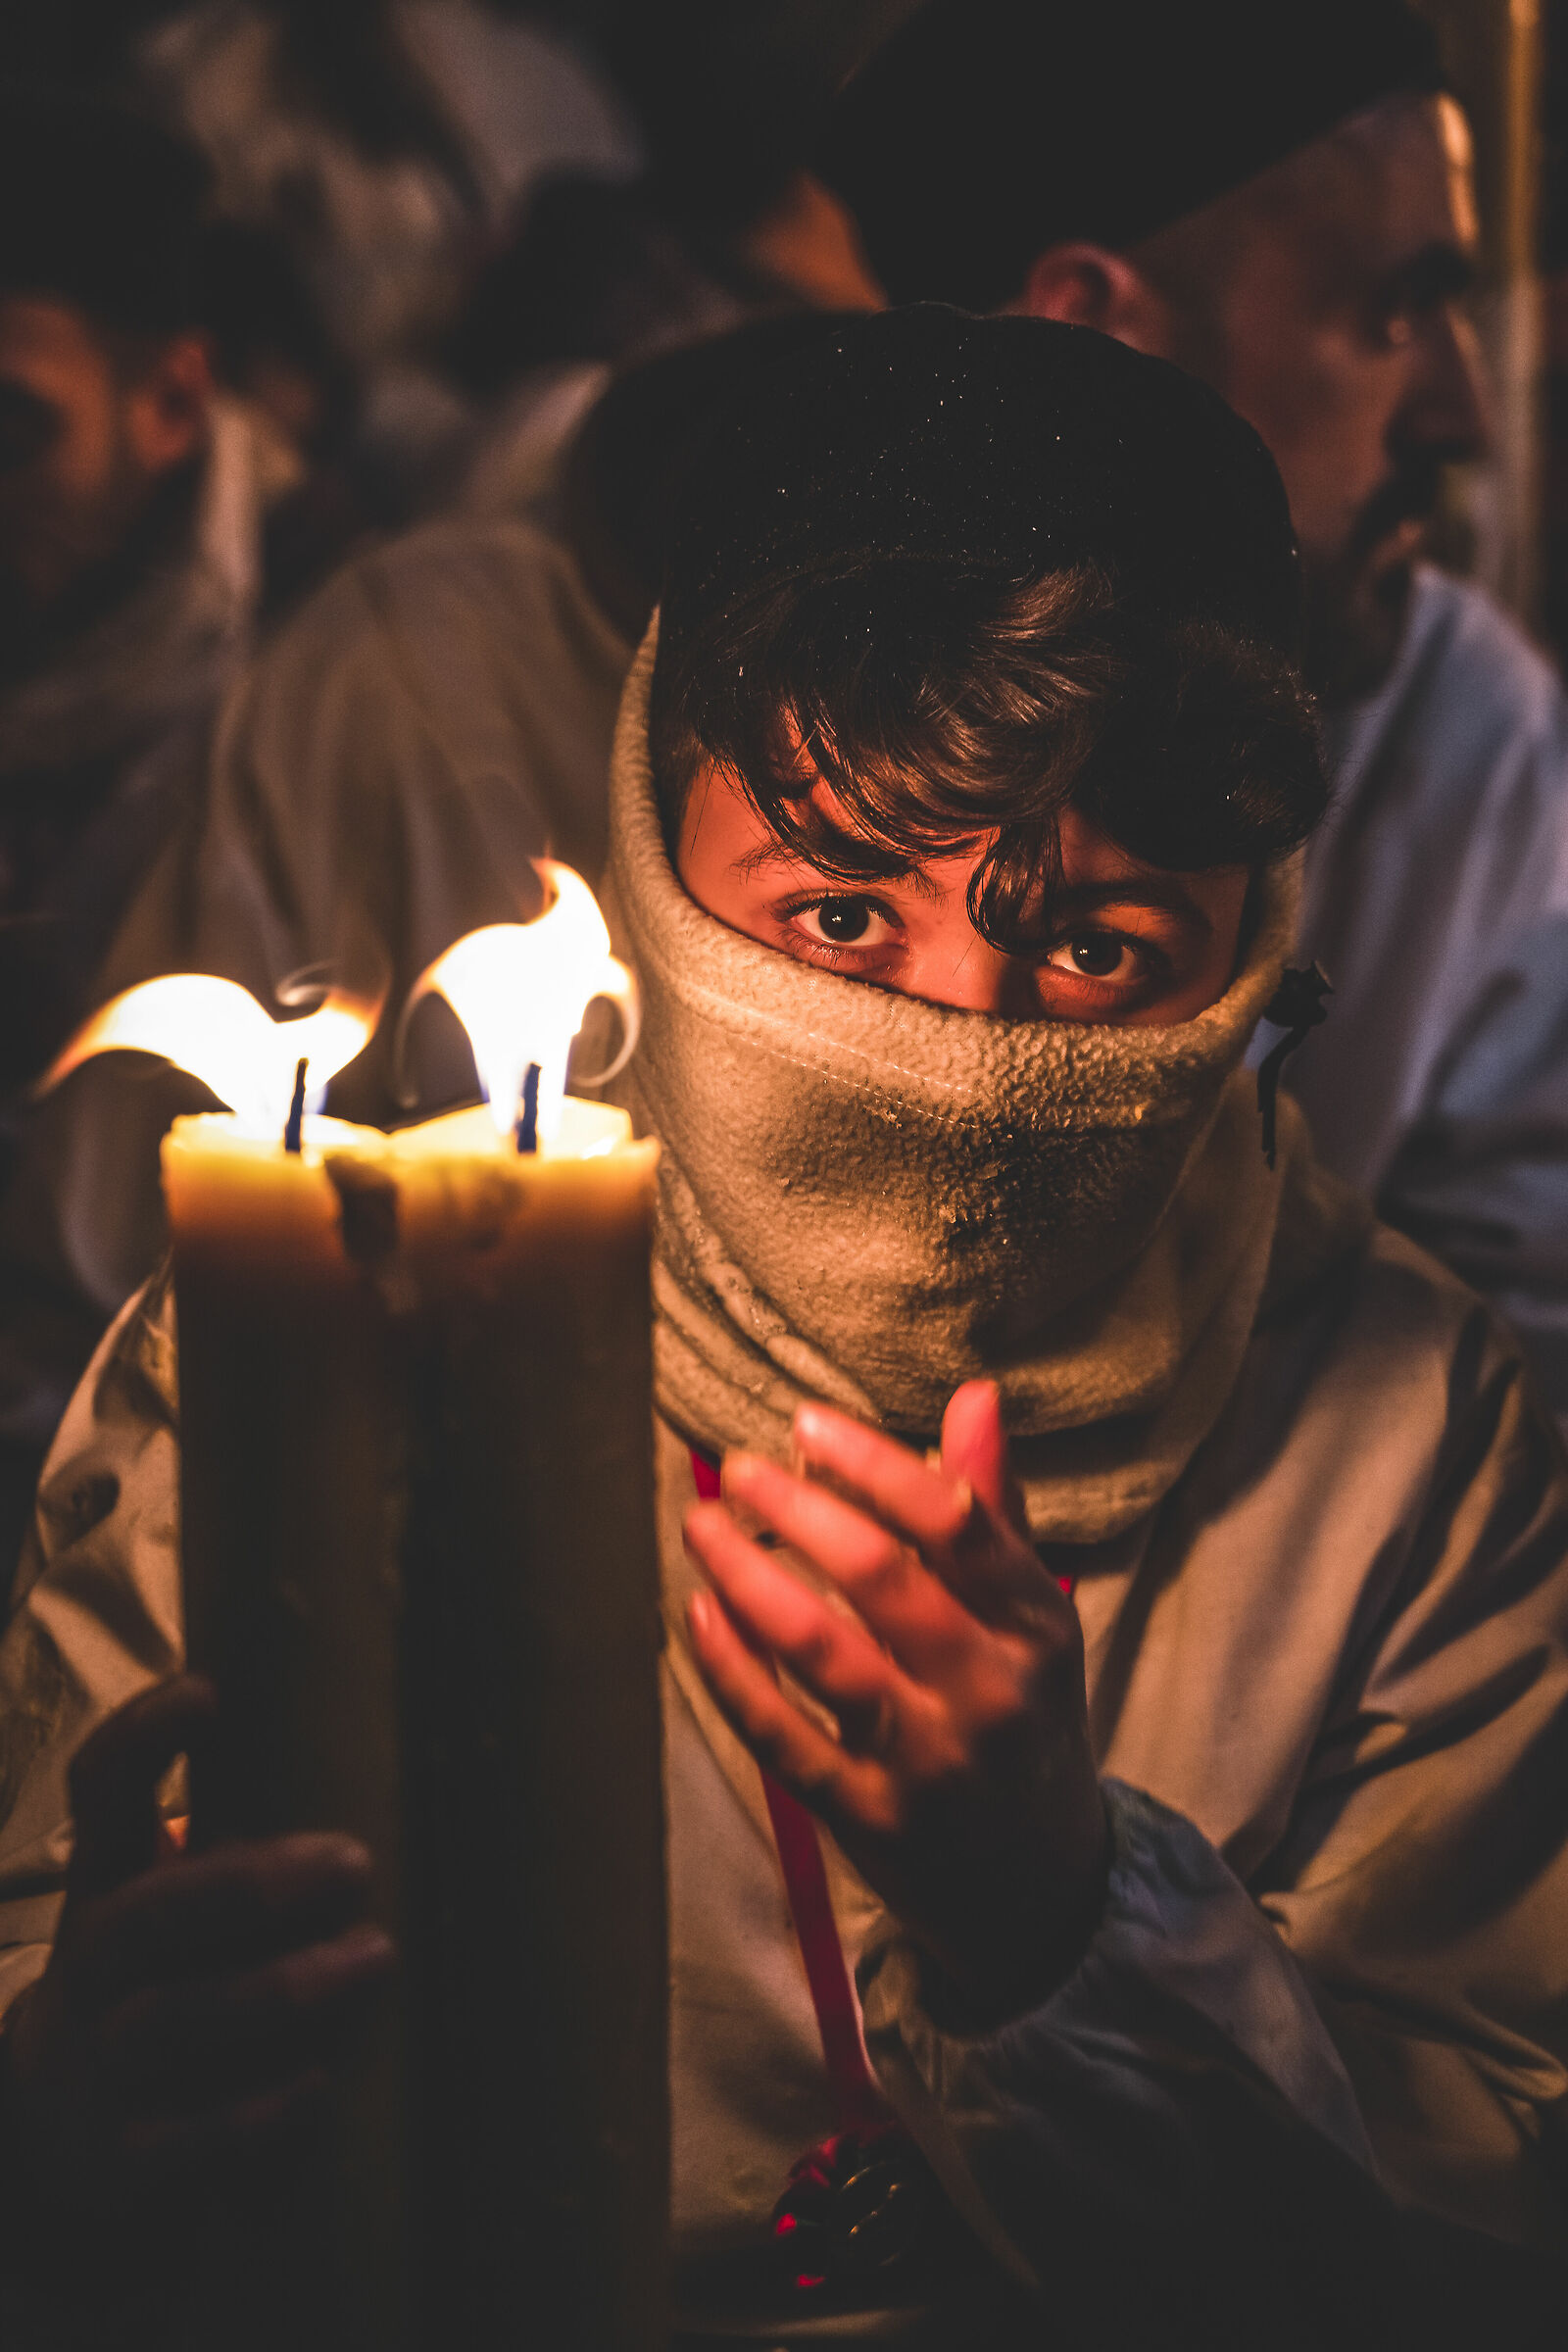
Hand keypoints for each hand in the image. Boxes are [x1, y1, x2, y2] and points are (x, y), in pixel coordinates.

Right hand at [0, 1675, 392, 2226]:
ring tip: (375, 1958)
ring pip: (169, 2021)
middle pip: (150, 1915)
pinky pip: (174, 2143)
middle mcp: (89, 1969)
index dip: (142, 1737)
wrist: (60, 2142)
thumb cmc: (163, 1989)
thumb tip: (389, 1773)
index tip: (208, 1691)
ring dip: (276, 1990)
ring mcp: (93, 2068)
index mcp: (107, 1888)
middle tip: (355, 1861)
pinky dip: (248, 2117)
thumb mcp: (178, 1916)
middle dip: (249, 1885)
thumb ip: (247, 1858)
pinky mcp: (115, 2161)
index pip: (101, 1792)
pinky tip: (318, 2088)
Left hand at [684, 1380, 1108, 2019]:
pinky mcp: (870, 1819)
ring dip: (749, 1577)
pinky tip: (700, 1617)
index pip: (955, 1523)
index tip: (806, 1425)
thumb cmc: (1025, 1721)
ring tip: (704, 1526)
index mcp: (1037, 1625)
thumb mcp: (1031, 1620)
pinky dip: (733, 1673)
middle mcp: (990, 1691)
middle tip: (741, 1468)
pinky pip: (783, 1736)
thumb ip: (994, 1511)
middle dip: (797, 1510)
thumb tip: (976, 1396)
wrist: (1042, 1888)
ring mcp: (928, 1760)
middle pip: (881, 1578)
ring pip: (822, 1651)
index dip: (874, 1463)